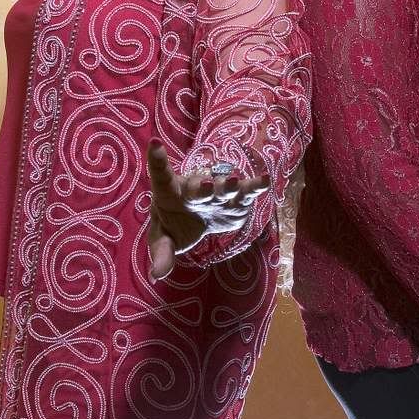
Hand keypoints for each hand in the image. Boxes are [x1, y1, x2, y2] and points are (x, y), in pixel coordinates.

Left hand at [146, 139, 270, 281]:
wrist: (199, 221)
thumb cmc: (176, 225)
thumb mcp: (165, 239)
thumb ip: (162, 253)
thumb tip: (157, 275)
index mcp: (170, 193)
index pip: (161, 177)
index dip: (158, 161)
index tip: (154, 144)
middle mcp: (194, 188)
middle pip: (197, 187)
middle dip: (202, 186)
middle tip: (205, 184)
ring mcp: (217, 192)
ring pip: (222, 187)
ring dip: (227, 185)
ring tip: (234, 181)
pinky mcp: (237, 200)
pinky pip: (246, 192)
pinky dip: (255, 186)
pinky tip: (264, 180)